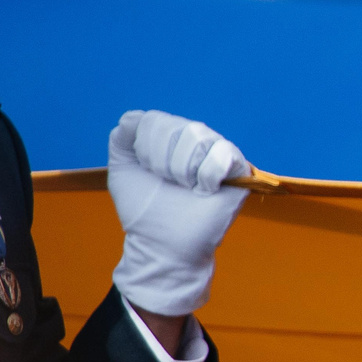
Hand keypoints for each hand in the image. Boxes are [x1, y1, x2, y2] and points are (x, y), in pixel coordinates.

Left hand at [108, 110, 250, 315]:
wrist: (164, 243)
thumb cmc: (145, 210)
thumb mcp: (122, 169)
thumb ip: (122, 138)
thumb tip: (134, 118)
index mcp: (167, 137)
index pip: (153, 119)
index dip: (145, 146)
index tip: (147, 171)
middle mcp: (194, 138)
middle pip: (176, 125)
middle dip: (163, 160)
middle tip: (168, 183)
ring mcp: (217, 151)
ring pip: (198, 135)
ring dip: (183, 168)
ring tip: (186, 188)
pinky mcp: (239, 168)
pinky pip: (224, 153)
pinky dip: (207, 174)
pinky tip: (205, 190)